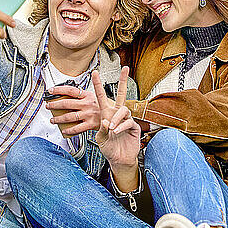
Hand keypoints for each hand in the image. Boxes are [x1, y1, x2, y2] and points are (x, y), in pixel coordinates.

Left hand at [46, 84, 104, 135]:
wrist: (116, 116)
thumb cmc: (103, 106)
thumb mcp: (94, 96)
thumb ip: (82, 96)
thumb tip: (68, 94)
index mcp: (87, 95)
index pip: (70, 90)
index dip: (59, 90)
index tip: (50, 90)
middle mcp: (87, 104)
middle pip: (66, 103)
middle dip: (54, 105)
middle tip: (48, 106)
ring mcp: (88, 114)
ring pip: (69, 116)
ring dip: (58, 119)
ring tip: (52, 119)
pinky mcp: (91, 124)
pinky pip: (77, 128)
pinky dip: (69, 130)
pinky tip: (64, 130)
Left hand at [93, 67, 140, 190]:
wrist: (119, 159)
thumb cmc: (109, 147)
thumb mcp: (100, 138)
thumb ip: (101, 130)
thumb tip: (105, 121)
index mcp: (105, 114)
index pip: (101, 97)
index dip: (97, 85)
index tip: (94, 72)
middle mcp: (116, 114)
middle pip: (121, 94)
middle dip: (123, 81)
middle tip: (126, 69)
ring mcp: (125, 120)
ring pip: (123, 110)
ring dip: (116, 118)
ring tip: (111, 129)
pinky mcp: (133, 126)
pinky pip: (127, 122)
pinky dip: (121, 127)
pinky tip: (116, 132)